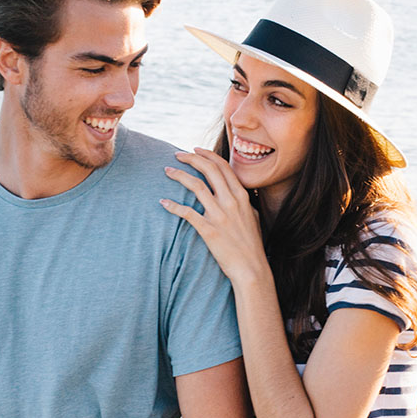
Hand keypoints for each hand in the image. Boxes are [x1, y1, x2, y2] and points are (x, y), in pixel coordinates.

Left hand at [162, 149, 265, 284]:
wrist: (251, 268)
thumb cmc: (252, 245)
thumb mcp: (253, 217)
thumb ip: (244, 202)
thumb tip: (237, 194)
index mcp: (241, 196)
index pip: (222, 167)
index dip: (207, 155)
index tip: (194, 150)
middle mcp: (231, 202)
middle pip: (208, 170)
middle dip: (191, 158)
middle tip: (176, 155)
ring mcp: (220, 215)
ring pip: (196, 186)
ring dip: (179, 175)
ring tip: (167, 171)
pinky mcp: (209, 230)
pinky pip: (187, 213)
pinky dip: (173, 206)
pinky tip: (163, 202)